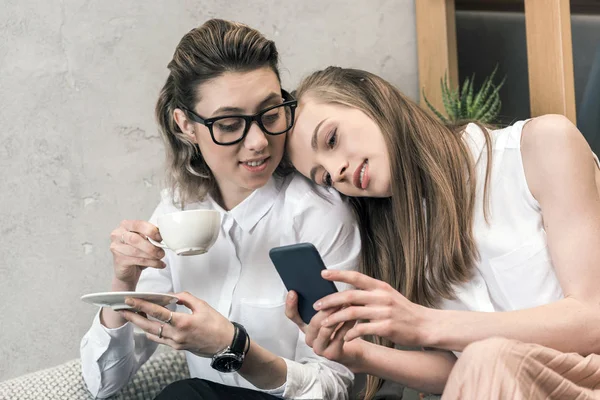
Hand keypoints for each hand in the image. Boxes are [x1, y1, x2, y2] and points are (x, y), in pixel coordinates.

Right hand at [109, 220, 165, 288]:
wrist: (128, 270)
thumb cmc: (137, 251)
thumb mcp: (144, 240)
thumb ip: (151, 236)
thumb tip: (165, 235)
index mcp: (126, 225)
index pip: (139, 224)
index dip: (151, 231)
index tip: (160, 237)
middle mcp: (118, 235)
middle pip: (135, 239)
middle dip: (151, 246)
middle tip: (161, 252)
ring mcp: (116, 247)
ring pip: (136, 251)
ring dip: (152, 256)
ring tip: (160, 257)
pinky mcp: (119, 260)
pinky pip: (137, 261)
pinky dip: (152, 263)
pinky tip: (159, 264)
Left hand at [120, 292, 234, 357]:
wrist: (225, 343)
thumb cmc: (217, 324)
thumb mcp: (203, 306)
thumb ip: (186, 298)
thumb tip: (173, 296)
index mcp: (183, 322)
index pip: (158, 312)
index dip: (142, 305)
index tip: (130, 300)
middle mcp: (176, 334)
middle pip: (149, 325)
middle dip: (134, 317)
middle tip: (122, 309)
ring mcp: (176, 343)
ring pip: (152, 333)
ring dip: (141, 324)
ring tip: (132, 315)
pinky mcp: (177, 347)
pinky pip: (160, 340)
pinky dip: (152, 332)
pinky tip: (147, 326)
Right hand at [285, 291, 365, 371]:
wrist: (353, 350)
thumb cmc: (339, 329)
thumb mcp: (328, 316)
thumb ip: (323, 306)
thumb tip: (322, 286)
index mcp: (305, 327)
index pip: (292, 316)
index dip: (290, 305)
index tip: (293, 292)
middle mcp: (309, 339)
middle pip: (313, 322)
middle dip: (325, 308)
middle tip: (336, 297)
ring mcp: (319, 348)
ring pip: (326, 329)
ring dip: (337, 315)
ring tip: (346, 304)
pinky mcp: (332, 354)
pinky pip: (339, 337)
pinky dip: (347, 325)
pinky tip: (353, 317)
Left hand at [315, 270, 428, 346]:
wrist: (426, 325)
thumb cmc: (404, 312)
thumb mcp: (389, 296)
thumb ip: (370, 293)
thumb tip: (348, 292)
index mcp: (380, 287)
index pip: (356, 276)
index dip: (338, 274)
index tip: (323, 273)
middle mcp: (381, 297)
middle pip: (349, 296)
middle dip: (330, 300)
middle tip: (316, 305)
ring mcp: (384, 312)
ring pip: (352, 313)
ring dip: (335, 318)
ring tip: (324, 323)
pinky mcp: (386, 327)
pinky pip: (362, 330)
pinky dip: (351, 334)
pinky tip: (344, 338)